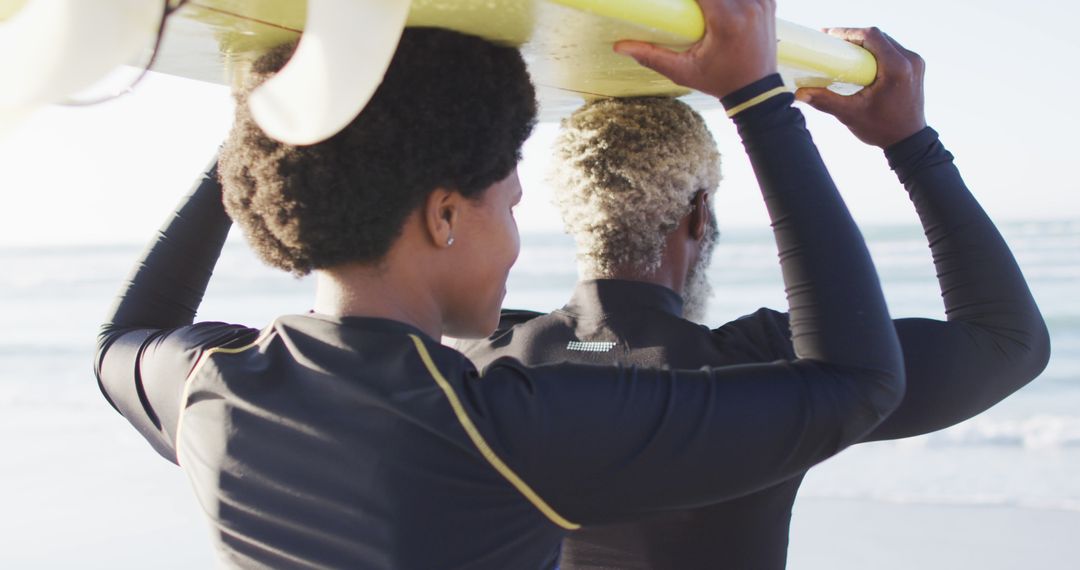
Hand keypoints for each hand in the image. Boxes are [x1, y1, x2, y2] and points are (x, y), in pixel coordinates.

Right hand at [613, 0, 777, 99]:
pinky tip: (718, 4)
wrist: (755, 91)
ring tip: (700, 5)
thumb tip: (620, 47)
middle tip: (687, 4)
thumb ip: (651, 57)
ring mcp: (761, 1)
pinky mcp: (768, 2)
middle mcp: (748, 6)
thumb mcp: (683, 72)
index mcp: (727, 20)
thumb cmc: (718, 81)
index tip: (674, 0)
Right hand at [795, 27, 926, 147]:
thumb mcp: (850, 114)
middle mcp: (909, 60)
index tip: (829, 36)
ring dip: (865, 43)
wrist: (908, 141)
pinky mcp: (915, 67)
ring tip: (844, 51)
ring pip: (886, 41)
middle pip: (878, 36)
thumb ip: (825, 101)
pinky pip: (893, 50)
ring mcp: (915, 62)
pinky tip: (860, 58)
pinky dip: (875, 51)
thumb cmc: (883, 129)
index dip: (848, 33)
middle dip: (854, 37)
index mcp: (896, 68)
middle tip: (832, 43)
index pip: (871, 36)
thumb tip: (800, 93)